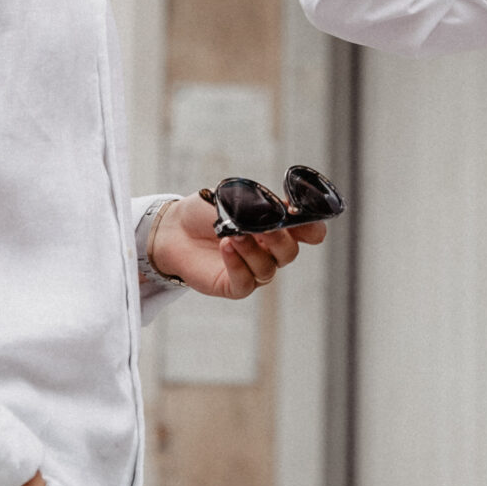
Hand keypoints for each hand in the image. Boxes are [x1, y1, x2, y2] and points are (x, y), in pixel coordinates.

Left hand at [149, 191, 325, 299]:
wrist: (174, 228)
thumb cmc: (206, 212)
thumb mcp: (237, 199)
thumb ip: (261, 205)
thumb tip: (284, 208)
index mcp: (277, 228)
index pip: (309, 233)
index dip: (312, 228)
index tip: (303, 217)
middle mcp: (269, 251)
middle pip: (289, 253)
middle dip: (279, 238)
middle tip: (263, 226)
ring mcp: (252, 270)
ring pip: (268, 269)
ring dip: (252, 250)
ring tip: (232, 234)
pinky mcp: (233, 286)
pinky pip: (245, 282)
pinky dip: (237, 264)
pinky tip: (225, 247)